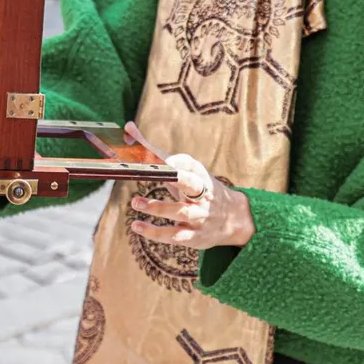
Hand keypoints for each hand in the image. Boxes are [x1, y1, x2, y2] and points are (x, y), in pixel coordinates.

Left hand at [129, 149, 254, 249]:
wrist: (235, 218)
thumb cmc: (199, 188)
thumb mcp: (184, 170)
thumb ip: (155, 152)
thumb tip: (128, 127)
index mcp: (199, 175)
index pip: (190, 164)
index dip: (178, 161)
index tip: (165, 158)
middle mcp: (202, 194)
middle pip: (192, 185)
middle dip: (177, 179)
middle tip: (158, 174)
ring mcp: (200, 216)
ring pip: (180, 212)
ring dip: (158, 208)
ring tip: (136, 202)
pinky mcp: (194, 236)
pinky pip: (175, 235)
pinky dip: (155, 232)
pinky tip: (137, 226)